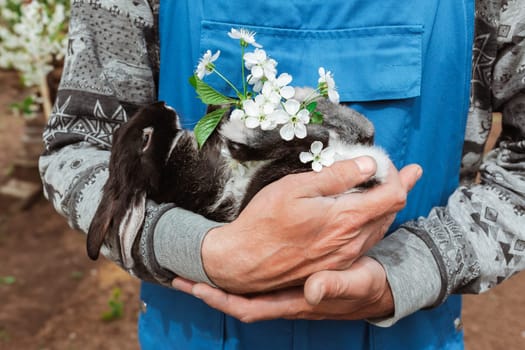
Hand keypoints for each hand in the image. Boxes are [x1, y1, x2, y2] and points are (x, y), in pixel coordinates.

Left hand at [172, 256, 392, 321]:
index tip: (193, 287)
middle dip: (209, 290)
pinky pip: (258, 281)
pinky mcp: (292, 281)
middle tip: (181, 275)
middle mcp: (285, 300)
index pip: (249, 307)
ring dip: (221, 281)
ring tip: (197, 266)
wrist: (380, 286)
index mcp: (296, 303)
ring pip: (246, 290)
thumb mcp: (357, 282)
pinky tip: (232, 262)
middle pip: (238, 301)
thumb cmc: (368, 286)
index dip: (220, 300)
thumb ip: (337, 285)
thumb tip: (313, 290)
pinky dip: (240, 274)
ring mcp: (286, 291)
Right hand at [201, 157, 421, 292]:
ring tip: (380, 186)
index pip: (393, 195)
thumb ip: (337, 176)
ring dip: (382, 205)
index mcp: (346, 219)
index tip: (384, 161)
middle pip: (391, 211)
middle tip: (392, 169)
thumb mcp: (296, 188)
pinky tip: (359, 212)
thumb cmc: (265, 221)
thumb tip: (368, 165)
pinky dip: (369, 221)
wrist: (243, 263)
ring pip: (379, 227)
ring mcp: (345, 257)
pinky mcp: (335, 265)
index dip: (395, 174)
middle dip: (394, 186)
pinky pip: (364, 241)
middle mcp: (352, 242)